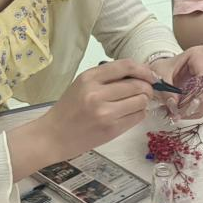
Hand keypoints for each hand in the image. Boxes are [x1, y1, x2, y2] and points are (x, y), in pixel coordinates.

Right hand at [32, 60, 156, 163]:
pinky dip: (139, 114)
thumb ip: (107, 77)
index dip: (144, 69)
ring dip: (143, 102)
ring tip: (135, 103)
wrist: (52, 136)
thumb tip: (138, 74)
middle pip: (138, 85)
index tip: (150, 75)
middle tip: (146, 91)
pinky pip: (137, 117)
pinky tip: (129, 114)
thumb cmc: (68, 109)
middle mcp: (97, 94)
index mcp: (89, 78)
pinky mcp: (111, 130)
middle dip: (147, 88)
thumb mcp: (82, 84)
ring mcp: (105, 113)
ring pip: (141, 101)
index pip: (126, 66)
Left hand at [150, 45, 202, 120]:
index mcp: (199, 54)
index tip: (183, 104)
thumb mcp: (160, 76)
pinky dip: (196, 112)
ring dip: (194, 110)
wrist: (165, 72)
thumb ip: (166, 90)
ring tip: (178, 114)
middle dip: (193, 104)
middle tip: (179, 112)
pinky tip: (184, 114)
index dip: (195, 92)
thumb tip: (174, 102)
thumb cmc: (164, 68)